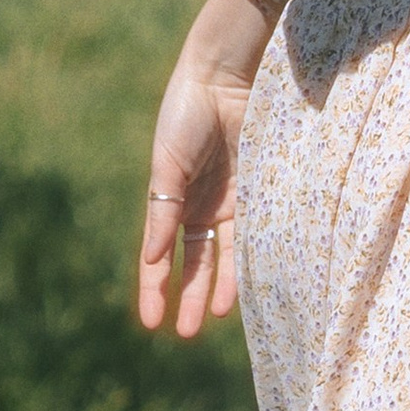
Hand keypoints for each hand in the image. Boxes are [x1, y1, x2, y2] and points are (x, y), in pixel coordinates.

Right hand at [137, 0, 276, 336]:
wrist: (226, 76)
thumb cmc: (188, 113)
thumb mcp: (168, 164)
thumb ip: (163, 211)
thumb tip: (151, 259)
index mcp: (171, 197)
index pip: (161, 253)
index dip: (154, 287)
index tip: (149, 323)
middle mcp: (201, 204)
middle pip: (193, 261)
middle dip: (187, 297)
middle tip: (183, 335)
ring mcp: (231, 201)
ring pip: (222, 256)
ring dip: (216, 288)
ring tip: (211, 321)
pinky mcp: (260, 193)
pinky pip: (250, 237)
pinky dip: (243, 263)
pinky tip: (240, 290)